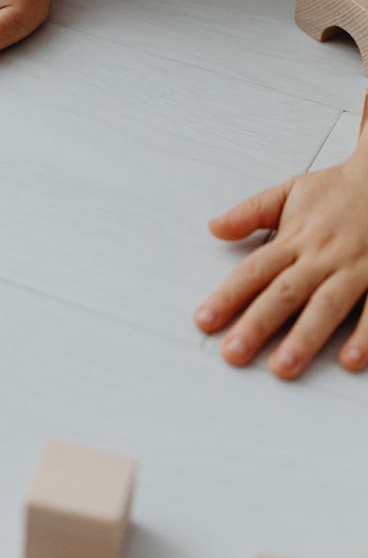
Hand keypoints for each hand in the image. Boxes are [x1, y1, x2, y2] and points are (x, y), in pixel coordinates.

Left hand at [194, 152, 367, 378]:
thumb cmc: (339, 191)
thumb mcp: (290, 191)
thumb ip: (251, 212)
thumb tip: (214, 227)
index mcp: (295, 238)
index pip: (254, 270)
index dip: (228, 296)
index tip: (204, 321)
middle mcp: (321, 256)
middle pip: (284, 293)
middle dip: (257, 324)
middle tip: (233, 353)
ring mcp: (354, 268)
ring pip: (326, 306)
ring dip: (305, 337)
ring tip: (283, 366)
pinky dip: (364, 334)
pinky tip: (348, 359)